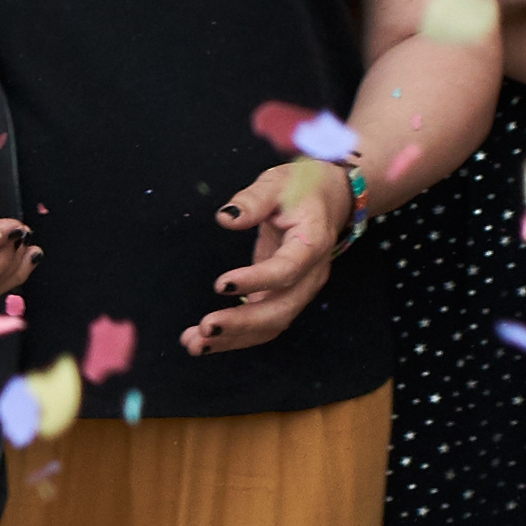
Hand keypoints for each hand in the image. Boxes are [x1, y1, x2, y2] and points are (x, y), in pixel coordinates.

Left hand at [184, 151, 353, 354]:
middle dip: (242, 323)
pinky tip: (205, 340)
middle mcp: (311, 275)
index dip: (256, 281)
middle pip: (281, 310)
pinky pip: (264, 323)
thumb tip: (226, 218)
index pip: (287, 270)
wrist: (330, 200)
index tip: (219, 285)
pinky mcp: (284, 296)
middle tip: (204, 327)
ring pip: (272, 324)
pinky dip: (236, 335)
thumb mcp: (277, 182)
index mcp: (312, 243)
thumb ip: (253, 200)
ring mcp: (300, 290)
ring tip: (195, 343)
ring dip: (235, 338)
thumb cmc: (301, 187)